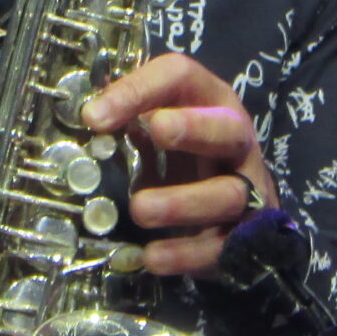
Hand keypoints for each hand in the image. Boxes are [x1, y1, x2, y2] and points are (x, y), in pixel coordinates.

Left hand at [81, 53, 276, 278]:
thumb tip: (91, 116)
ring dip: (183, 201)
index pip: (181, 78)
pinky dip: (185, 253)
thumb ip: (129, 118)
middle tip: (156, 129)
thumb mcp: (159, 128)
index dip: (139, 90)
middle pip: (227, 128)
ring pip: (229, 194)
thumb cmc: (186, 158)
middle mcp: (235, 144)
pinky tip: (153, 257)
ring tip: (141, 209)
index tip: (93, 116)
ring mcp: (246, 191)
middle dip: (194, 127)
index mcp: (210, 104)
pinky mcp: (242, 236)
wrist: (233, 213)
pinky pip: (220, 246)